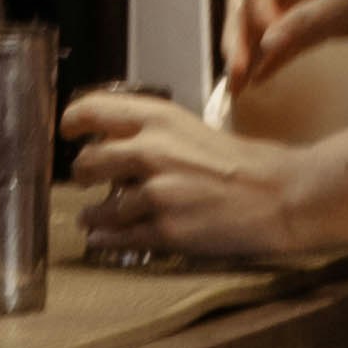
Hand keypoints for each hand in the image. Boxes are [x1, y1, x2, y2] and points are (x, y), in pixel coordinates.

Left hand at [64, 84, 311, 269]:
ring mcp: (158, 193)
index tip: (66, 131)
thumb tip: (118, 144)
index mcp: (159, 118)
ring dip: (93, 212)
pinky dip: (105, 237)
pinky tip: (99, 236)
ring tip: (91, 215)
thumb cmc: (245, 162)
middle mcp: (151, 151)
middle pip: (87, 161)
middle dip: (81, 173)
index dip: (71, 121)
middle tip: (83, 177)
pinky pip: (120, 235)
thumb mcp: (192, 129)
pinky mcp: (167, 230)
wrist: (281, 194)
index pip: (92, 110)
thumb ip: (153, 134)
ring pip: (101, 205)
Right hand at [225, 0, 347, 98]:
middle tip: (232, 72)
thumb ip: (309, 20)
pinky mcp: (324, 20)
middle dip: (241, 36)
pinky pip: (290, 39)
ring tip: (236, 86)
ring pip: (268, 24)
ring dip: (252, 52)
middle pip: (255, 2)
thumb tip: (265, 44)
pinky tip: (259, 80)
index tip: (268, 44)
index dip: (256, 13)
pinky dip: (275, 57)